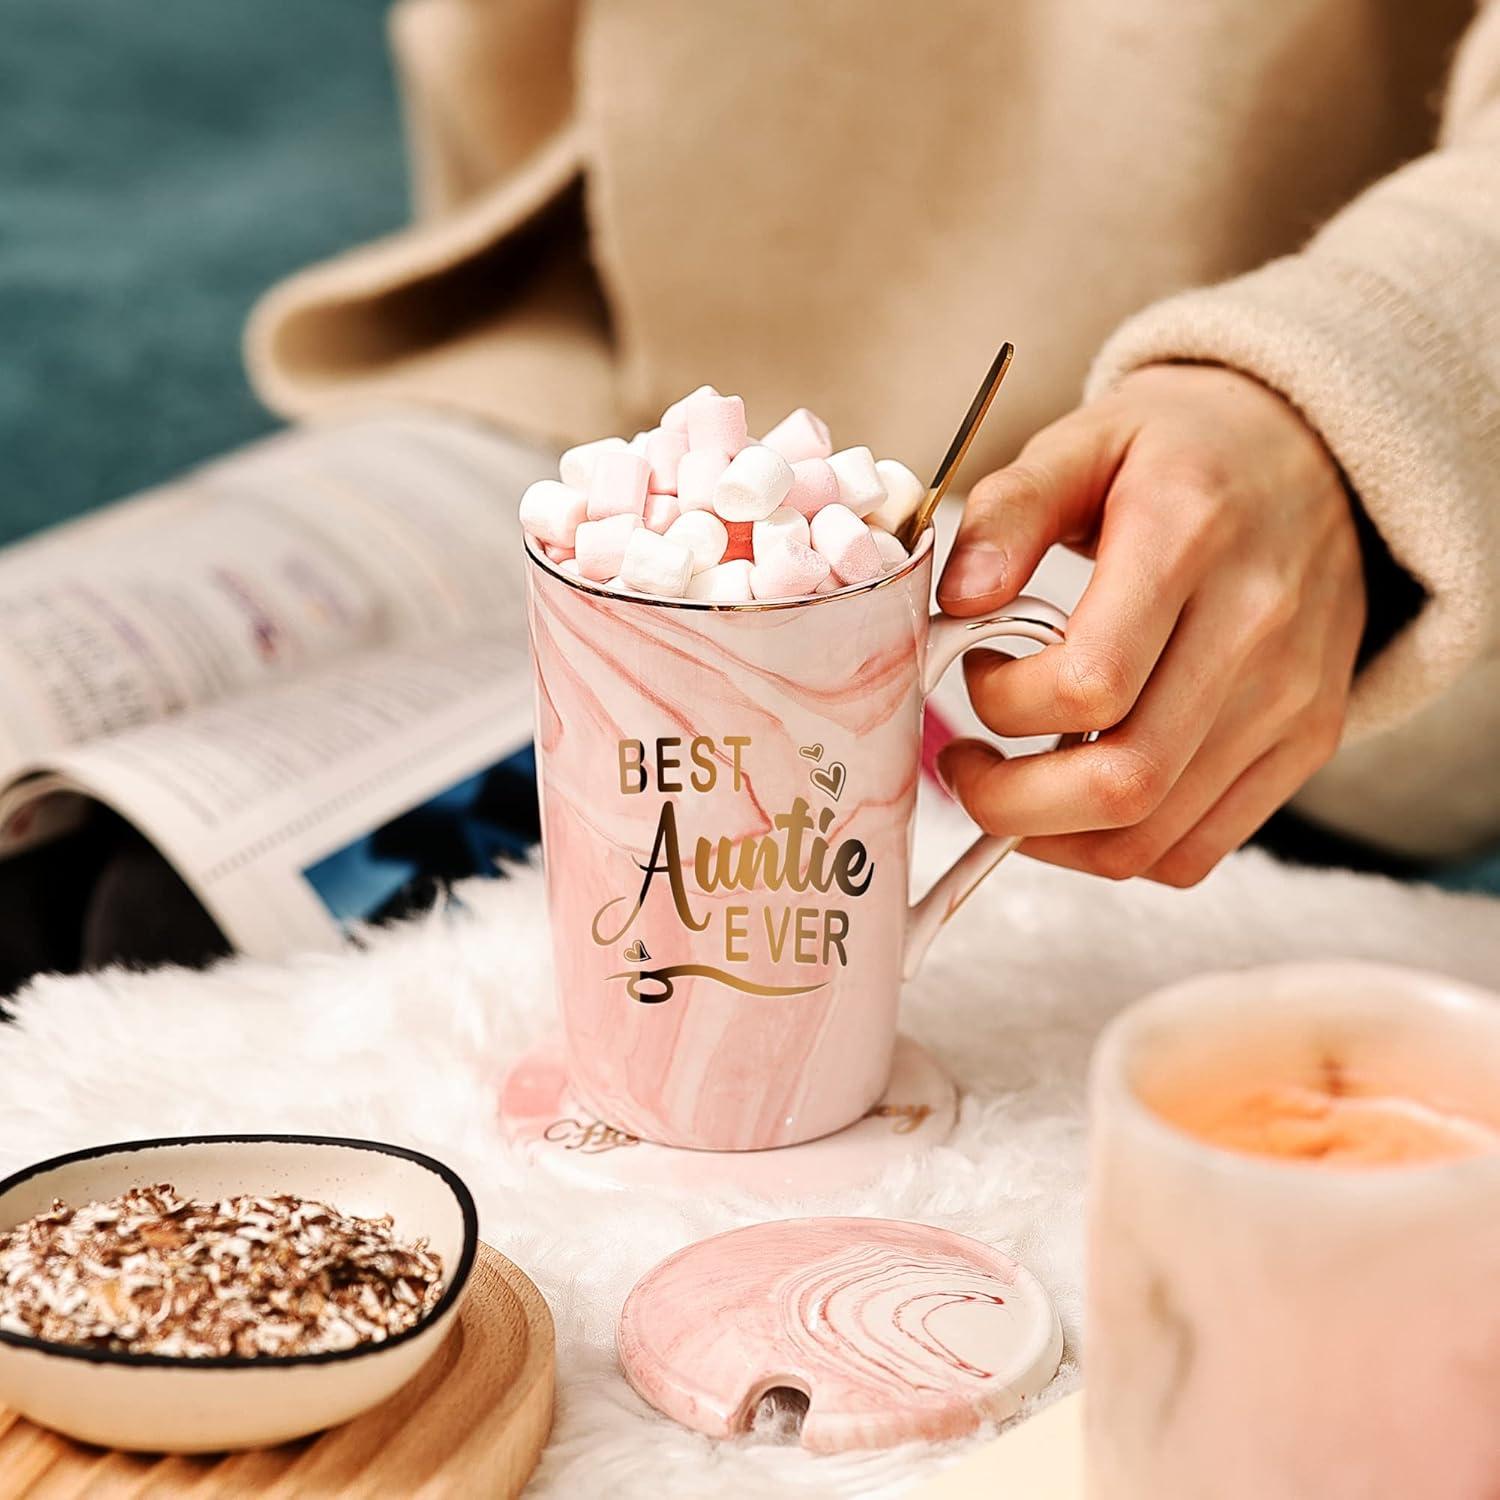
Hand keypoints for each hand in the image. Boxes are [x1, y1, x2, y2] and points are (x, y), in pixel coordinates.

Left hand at [935, 364, 1365, 885]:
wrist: (1315, 454)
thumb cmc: (1178, 452)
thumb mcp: (1083, 440)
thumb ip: (1009, 512)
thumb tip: (956, 601)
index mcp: (1188, 539)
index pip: (1087, 684)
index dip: (1002, 702)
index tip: (975, 668)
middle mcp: (1254, 629)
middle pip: (1121, 783)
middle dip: (1008, 803)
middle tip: (965, 767)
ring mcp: (1290, 698)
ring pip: (1153, 838)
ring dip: (1052, 837)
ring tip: (1010, 787)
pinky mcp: (1305, 742)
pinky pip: (1196, 851)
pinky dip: (1115, 851)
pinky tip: (1074, 803)